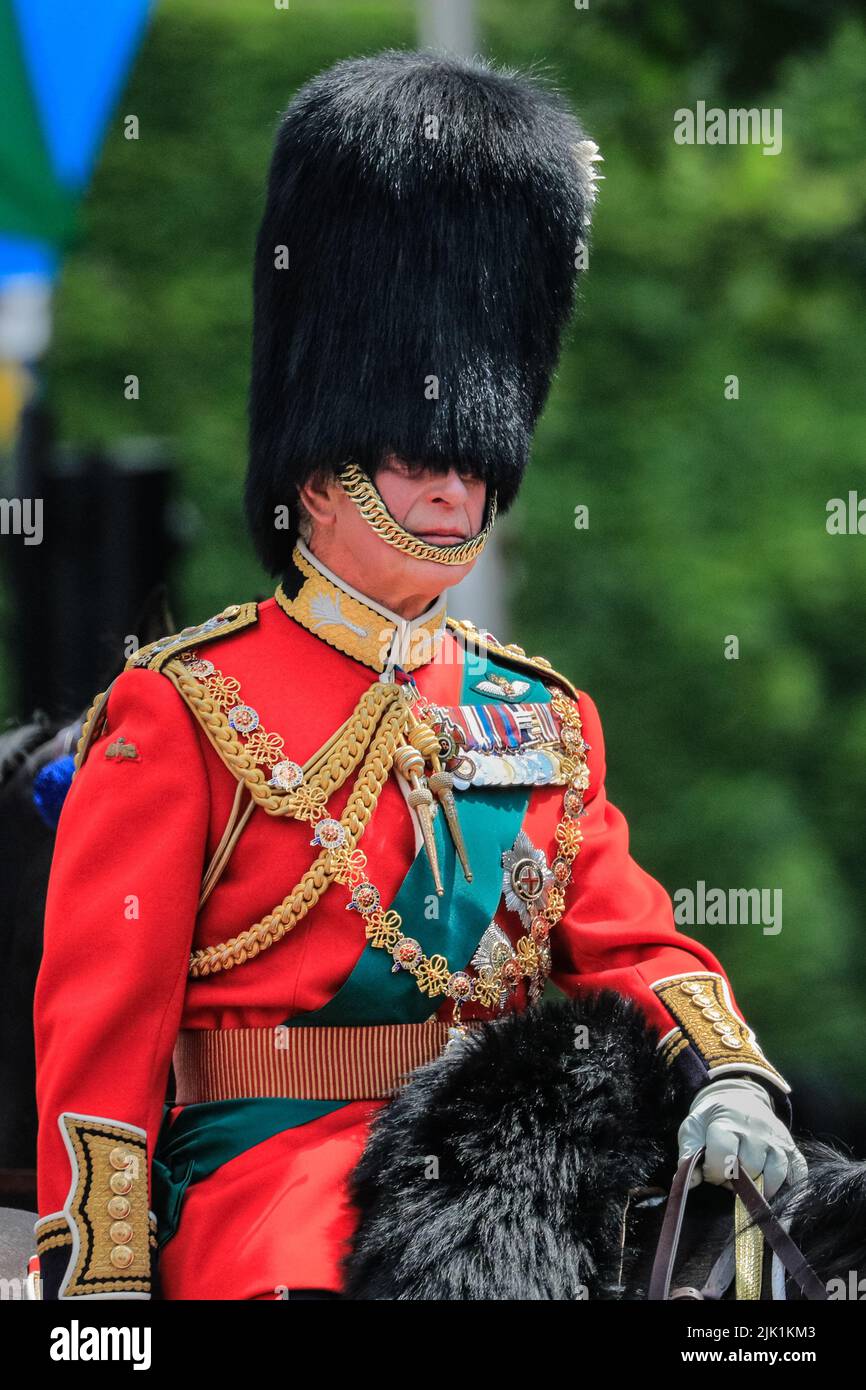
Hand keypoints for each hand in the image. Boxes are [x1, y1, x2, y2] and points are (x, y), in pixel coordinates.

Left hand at [677, 1077, 807, 1197]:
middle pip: (750, 1169)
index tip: (710, 1171)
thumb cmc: (712, 1119)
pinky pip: (798, 1173)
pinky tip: (774, 1188)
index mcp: (728, 1124)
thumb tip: (689, 1183)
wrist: (738, 1098)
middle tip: (729, 1175)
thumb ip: (688, 1153)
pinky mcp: (792, 1148)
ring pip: (775, 1175)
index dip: (714, 1172)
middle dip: (736, 1180)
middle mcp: (756, 1131)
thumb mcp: (693, 1128)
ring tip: (747, 1182)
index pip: (724, 1158)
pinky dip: (790, 1186)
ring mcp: (777, 1140)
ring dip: (760, 1187)